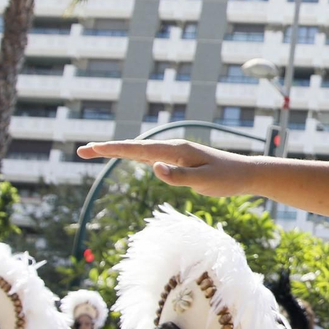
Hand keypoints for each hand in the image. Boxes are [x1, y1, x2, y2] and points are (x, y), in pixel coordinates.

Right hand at [75, 138, 251, 195]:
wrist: (247, 174)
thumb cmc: (227, 179)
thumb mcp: (203, 182)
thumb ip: (178, 176)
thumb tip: (154, 168)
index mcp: (176, 150)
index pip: (137, 150)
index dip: (112, 149)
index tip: (91, 149)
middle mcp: (173, 147)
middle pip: (133, 147)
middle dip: (107, 148)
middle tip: (81, 150)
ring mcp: (175, 152)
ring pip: (140, 150)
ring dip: (118, 150)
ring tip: (96, 151)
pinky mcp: (179, 159)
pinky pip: (150, 155)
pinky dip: (134, 154)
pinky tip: (128, 156)